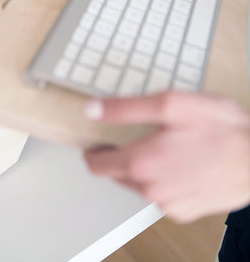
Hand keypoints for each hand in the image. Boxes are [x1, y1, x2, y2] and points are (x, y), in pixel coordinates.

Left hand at [84, 92, 249, 221]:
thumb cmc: (222, 130)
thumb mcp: (172, 104)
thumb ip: (126, 108)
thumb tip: (93, 110)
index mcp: (142, 162)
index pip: (96, 164)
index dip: (92, 150)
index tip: (95, 140)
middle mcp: (150, 188)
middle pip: (116, 174)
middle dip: (118, 156)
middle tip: (134, 137)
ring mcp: (168, 203)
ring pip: (138, 185)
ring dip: (141, 168)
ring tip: (163, 147)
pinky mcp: (185, 210)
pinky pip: (161, 195)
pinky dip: (162, 180)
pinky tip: (179, 163)